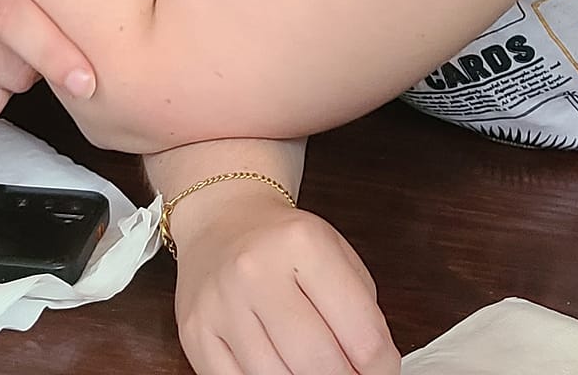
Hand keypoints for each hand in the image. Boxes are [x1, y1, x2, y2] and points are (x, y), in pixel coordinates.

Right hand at [172, 186, 399, 374]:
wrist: (223, 218)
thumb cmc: (285, 243)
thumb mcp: (337, 257)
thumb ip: (362, 314)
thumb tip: (373, 374)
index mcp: (302, 243)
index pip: (364, 337)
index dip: (382, 369)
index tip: (381, 371)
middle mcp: (255, 269)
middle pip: (321, 364)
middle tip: (347, 371)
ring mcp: (221, 303)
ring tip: (310, 365)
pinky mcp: (195, 332)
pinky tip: (277, 365)